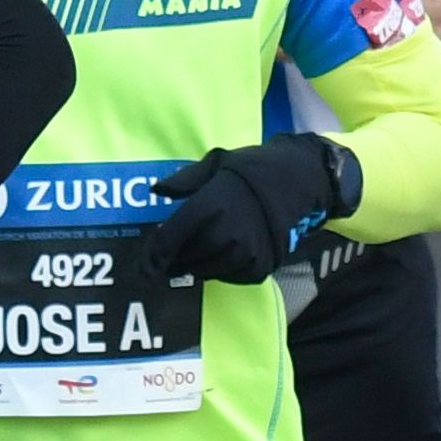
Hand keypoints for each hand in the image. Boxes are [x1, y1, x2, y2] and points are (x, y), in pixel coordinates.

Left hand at [142, 134, 364, 284]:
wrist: (298, 183)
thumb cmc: (252, 170)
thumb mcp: (216, 164)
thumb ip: (184, 181)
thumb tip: (157, 191)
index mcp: (206, 209)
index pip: (167, 243)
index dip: (150, 259)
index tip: (142, 268)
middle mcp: (222, 236)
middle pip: (183, 260)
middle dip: (175, 258)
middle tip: (177, 249)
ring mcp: (242, 255)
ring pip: (203, 271)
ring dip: (197, 263)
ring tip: (205, 246)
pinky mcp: (257, 268)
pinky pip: (227, 276)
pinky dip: (221, 268)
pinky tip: (226, 250)